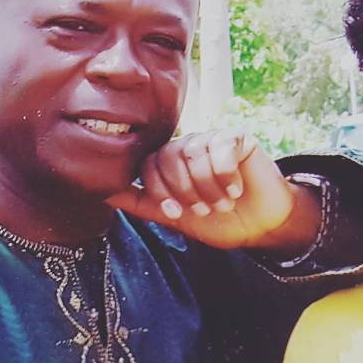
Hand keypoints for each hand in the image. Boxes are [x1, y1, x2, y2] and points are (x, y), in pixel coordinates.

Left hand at [106, 131, 320, 251]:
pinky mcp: (237, 138)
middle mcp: (187, 147)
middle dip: (185, 192)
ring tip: (222, 203)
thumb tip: (102, 192)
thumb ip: (139, 203)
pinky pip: (220, 148)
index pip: (148, 167)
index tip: (177, 214)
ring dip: (207, 187)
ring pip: (193, 155)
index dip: (160, 192)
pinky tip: (236, 188)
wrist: (260, 225)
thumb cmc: (218, 220)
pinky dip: (226, 174)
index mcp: (169, 163)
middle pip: (168, 159)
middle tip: (204, 209)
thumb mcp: (174, 216)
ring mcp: (211, 140)